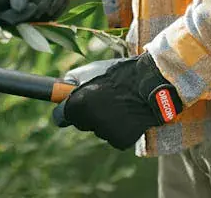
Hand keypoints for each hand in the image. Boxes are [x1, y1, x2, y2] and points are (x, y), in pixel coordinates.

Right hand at [0, 0, 68, 27]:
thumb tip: (17, 9)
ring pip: (42, 18)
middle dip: (41, 0)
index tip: (33, 6)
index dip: (19, 16)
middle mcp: (10, 8)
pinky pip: (53, 16)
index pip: (2, 18)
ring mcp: (28, 12)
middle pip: (26, 19)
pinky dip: (60, 2)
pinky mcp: (42, 14)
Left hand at [52, 53, 182, 149]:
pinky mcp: (121, 141)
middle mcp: (90, 121)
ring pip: (99, 129)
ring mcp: (106, 132)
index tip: (68, 109)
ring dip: (104, 120)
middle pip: (81, 123)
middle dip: (87, 113)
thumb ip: (71, 82)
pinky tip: (127, 115)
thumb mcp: (90, 70)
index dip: (65, 111)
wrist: (151, 84)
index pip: (60, 117)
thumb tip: (60, 91)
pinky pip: (114, 136)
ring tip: (119, 104)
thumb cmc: (119, 74)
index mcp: (79, 104)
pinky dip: (119, 129)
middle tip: (102, 100)